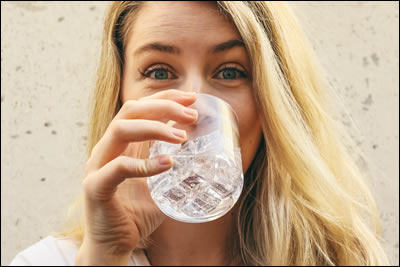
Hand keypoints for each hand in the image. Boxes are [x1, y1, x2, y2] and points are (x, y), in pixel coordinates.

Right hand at [75, 90, 197, 264]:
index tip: (191, 98)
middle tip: (191, 115)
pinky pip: (118, 168)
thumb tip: (202, 155)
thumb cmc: (136, 212)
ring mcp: (97, 166)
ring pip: (121, 130)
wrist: (114, 244)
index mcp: (120, 144)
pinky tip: (167, 164)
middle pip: (130, 111)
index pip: (139, 108)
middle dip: (163, 107)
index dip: (164, 98)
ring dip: (155, 128)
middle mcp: (106, 149)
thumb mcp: (159, 184)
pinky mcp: (95, 187)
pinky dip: (144, 164)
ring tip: (182, 137)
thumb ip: (171, 166)